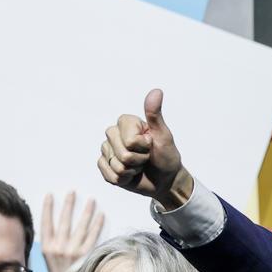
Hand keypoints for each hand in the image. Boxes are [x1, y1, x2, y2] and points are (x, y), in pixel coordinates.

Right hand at [40, 191, 104, 271]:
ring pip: (81, 226)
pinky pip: (94, 236)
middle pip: (64, 221)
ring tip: (91, 200)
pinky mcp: (87, 255)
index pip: (46, 223)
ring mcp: (74, 252)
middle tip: (73, 192)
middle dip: (69, 205)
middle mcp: (59, 248)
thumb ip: (54, 245)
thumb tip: (63, 227)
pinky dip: (98, 224)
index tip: (50, 195)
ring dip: (86, 211)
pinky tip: (101, 215)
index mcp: (47, 249)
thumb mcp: (51, 261)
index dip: (48, 208)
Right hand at [98, 89, 193, 208]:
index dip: (142, 146)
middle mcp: (113, 134)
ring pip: (116, 166)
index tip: (150, 145)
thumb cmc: (166, 156)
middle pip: (121, 153)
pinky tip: (130, 175)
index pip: (129, 139)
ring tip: (139, 166)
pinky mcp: (104, 166)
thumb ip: (155, 115)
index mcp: (126, 123)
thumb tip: (157, 91)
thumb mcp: (163, 136)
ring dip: (132, 171)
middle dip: (138, 160)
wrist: (165, 180)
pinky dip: (124, 179)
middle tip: (146, 158)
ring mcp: (107, 150)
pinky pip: (110, 175)